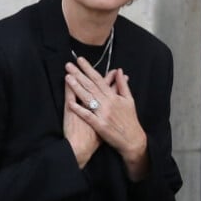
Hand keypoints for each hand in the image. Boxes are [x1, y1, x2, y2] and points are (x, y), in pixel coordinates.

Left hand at [65, 57, 148, 180]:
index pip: (99, 79)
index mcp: (114, 96)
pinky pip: (87, 116)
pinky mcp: (100, 126)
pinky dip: (79, 109)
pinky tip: (70, 102)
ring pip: (88, 98)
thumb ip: (122, 85)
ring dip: (77, 88)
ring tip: (67, 78)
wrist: (133, 140)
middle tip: (68, 65)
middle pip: (91, 86)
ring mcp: (103, 114)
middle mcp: (108, 103)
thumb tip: (119, 70)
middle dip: (79, 74)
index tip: (80, 60)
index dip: (89, 69)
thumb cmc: (130, 120)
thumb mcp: (129, 100)